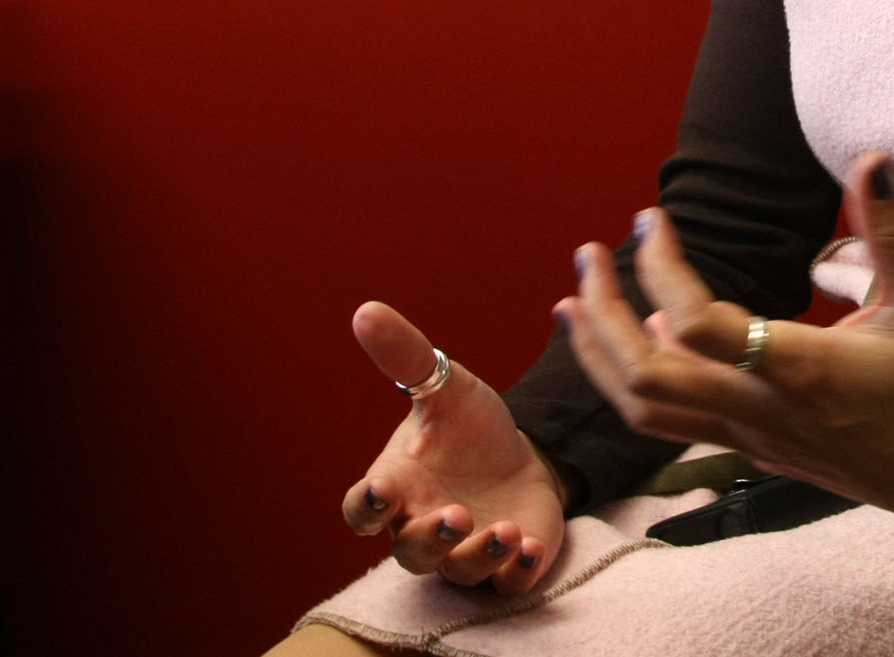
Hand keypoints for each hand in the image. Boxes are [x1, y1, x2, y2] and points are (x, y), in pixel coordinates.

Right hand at [338, 301, 564, 592]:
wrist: (523, 454)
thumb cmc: (469, 426)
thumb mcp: (445, 386)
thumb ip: (406, 355)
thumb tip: (366, 310)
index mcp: (400, 486)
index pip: (363, 510)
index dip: (368, 507)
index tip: (383, 491)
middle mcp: (424, 526)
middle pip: (410, 552)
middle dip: (430, 537)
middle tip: (454, 514)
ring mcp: (465, 550)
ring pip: (458, 571)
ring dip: (477, 554)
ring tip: (503, 531)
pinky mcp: (507, 565)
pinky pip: (505, 584)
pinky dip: (515, 572)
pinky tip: (530, 548)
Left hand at [558, 152, 893, 538]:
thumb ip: (891, 233)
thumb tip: (870, 160)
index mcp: (802, 371)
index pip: (703, 325)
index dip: (663, 268)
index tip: (654, 217)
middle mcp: (761, 410)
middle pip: (648, 374)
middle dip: (604, 313)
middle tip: (589, 254)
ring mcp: (747, 436)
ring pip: (643, 408)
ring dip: (598, 354)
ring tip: (574, 300)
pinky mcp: (745, 448)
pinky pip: (666, 420)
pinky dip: (630, 379)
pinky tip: (627, 339)